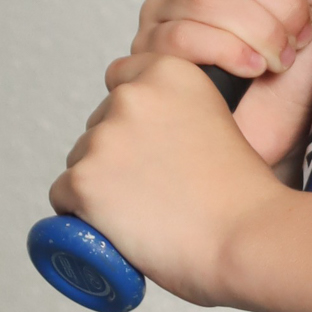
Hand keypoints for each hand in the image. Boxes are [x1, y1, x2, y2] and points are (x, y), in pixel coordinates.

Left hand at [48, 49, 285, 306]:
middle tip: (154, 190)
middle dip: (115, 155)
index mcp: (171, 73)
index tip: (146, 145)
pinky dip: (82, 216)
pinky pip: (63, 198)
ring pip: (79, 163)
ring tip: (145, 214)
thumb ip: (180, 118)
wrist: (248, 238)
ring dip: (99, 187)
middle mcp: (132, 96)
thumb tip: (150, 143)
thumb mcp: (218, 125)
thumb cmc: (243, 198)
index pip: (122, 79)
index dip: (131, 117)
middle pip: (98, 126)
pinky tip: (119, 227)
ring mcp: (104, 138)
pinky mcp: (83, 180)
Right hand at [134, 0, 311, 169]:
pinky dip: (228, 52)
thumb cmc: (301, 63)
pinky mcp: (150, 52)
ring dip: (259, 31)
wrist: (281, 127)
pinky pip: (182, 36)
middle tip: (300, 36)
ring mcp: (161, 9)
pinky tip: (253, 67)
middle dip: (281, 4)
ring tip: (280, 57)